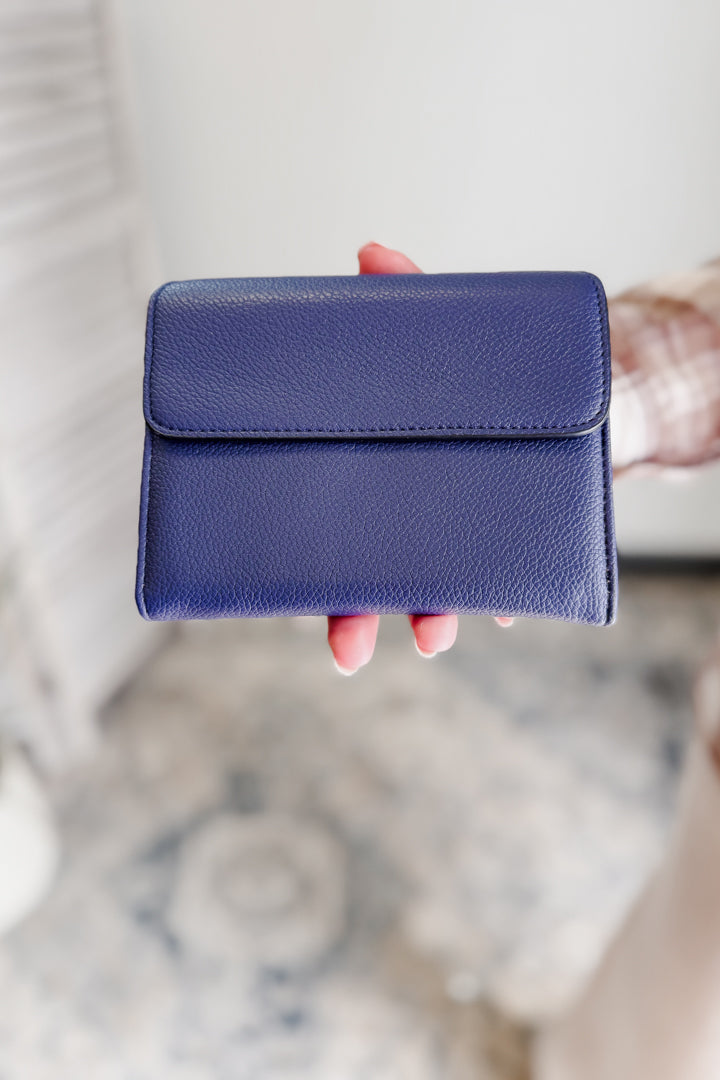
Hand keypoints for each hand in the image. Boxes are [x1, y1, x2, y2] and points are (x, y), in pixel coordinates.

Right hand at [327, 242, 512, 674]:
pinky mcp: (511, 541)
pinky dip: (504, 593)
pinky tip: (504, 603)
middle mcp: (404, 522)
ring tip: (429, 633)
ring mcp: (454, 538)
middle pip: (365, 587)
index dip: (300, 572)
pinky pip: (505, 579)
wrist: (560, 386)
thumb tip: (370, 251)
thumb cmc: (472, 370)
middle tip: (343, 649)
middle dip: (350, 622)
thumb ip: (403, 295)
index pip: (323, 537)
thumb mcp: (436, 328)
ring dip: (426, 618)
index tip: (284, 601)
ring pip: (432, 595)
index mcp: (368, 483)